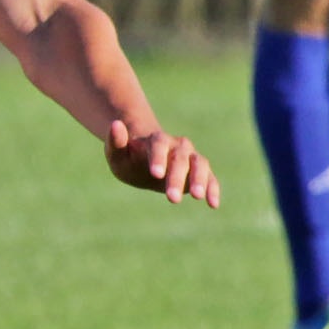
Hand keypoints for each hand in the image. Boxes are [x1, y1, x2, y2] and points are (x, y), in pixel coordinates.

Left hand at [101, 119, 219, 206]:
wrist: (142, 160)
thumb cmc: (128, 157)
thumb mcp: (116, 152)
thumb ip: (115, 141)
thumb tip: (115, 124)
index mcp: (155, 139)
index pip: (158, 144)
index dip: (158, 158)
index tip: (155, 174)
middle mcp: (177, 146)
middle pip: (180, 158)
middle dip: (176, 177)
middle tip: (171, 198)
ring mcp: (190, 157)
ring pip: (200, 164)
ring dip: (200, 180)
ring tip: (197, 197)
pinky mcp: (200, 172)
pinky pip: (211, 178)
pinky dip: (213, 189)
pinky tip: (212, 204)